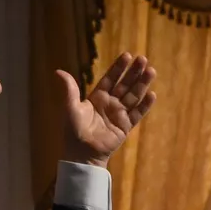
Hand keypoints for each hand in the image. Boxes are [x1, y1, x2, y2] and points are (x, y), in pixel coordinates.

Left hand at [57, 52, 157, 167]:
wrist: (82, 154)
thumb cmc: (74, 131)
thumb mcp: (70, 108)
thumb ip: (69, 90)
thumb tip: (58, 71)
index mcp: (97, 97)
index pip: (110, 78)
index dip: (119, 68)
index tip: (127, 55)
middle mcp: (110, 103)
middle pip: (125, 84)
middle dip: (134, 72)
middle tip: (143, 59)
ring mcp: (119, 114)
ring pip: (134, 96)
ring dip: (142, 84)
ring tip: (151, 71)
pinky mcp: (126, 126)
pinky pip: (138, 113)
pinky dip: (145, 105)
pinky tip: (152, 94)